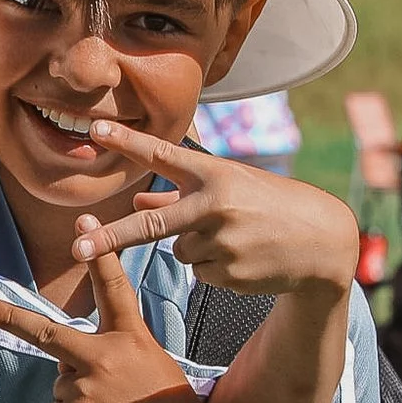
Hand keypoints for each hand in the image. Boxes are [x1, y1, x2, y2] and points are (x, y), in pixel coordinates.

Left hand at [0, 249, 228, 402]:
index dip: (99, 253)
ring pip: (62, 385)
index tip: (84, 222)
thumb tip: (67, 366)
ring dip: (81, 399)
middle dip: (8, 317)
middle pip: (46, 334)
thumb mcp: (155, 369)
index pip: (114, 288)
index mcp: (132, 340)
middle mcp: (103, 359)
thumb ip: (115, 355)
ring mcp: (81, 392)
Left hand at [68, 122, 354, 296]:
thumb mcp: (229, 188)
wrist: (323, 242)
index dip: (127, 142)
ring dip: (198, 247)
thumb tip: (137, 198)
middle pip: (150, 225)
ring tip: (238, 237)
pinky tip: (246, 257)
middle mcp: (215, 206)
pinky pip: (200, 272)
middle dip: (110, 238)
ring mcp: (221, 242)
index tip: (94, 129)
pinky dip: (216, 267)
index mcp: (215, 175)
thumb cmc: (269, 205)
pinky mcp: (227, 274)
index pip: (163, 154)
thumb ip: (180, 193)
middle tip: (78, 248)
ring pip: (179, 251)